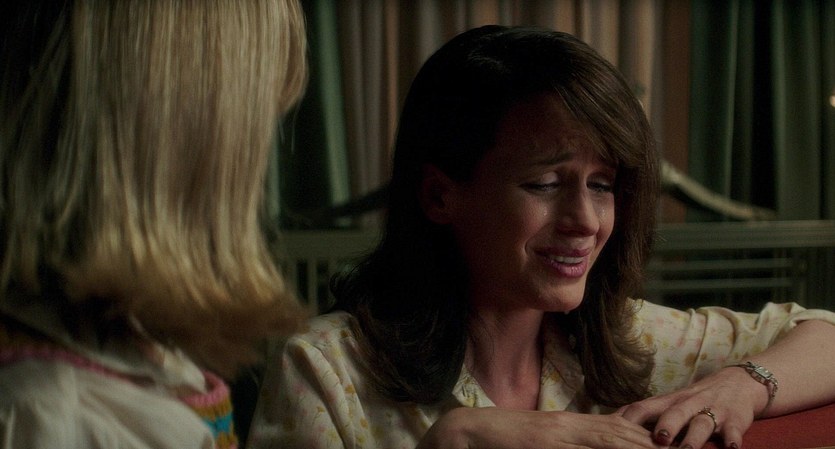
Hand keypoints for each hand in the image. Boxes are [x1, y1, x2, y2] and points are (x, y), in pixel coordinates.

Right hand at [418, 406, 665, 448]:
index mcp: (570, 426)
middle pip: (622, 430)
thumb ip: (567, 446)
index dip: (645, 434)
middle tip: (685, 444)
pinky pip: (587, 447)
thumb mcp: (542, 445)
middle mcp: (570, 425)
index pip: (616, 428)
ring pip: (611, 436)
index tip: (672, 441)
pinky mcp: (549, 442)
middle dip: (655, 439)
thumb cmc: (504, 443)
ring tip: (670, 447)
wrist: (469, 433)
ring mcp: (560, 433)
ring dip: (642, 443)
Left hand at [617, 367, 767, 448]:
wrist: (740, 383)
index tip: (616, 430)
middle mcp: (690, 404)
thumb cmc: (696, 398)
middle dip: (666, 425)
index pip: (645, 406)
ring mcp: (713, 411)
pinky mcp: (735, 420)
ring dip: (694, 437)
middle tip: (659, 439)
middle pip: (675, 412)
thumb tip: (615, 422)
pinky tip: (732, 448)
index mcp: (670, 401)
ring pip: (702, 423)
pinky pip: (734, 430)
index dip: (631, 417)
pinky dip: (734, 439)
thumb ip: (648, 413)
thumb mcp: (671, 402)